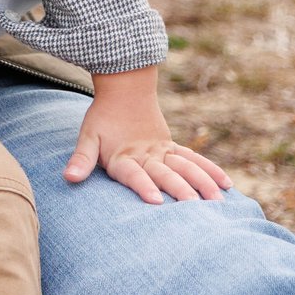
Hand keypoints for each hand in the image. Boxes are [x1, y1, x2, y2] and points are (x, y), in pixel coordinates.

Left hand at [64, 67, 229, 203]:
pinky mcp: (173, 146)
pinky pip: (194, 158)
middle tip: (194, 207)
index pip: (134, 175)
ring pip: (186, 166)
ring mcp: (163, 150)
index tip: (156, 201)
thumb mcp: (87, 137)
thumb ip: (81, 159)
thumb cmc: (103, 117)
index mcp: (124, 156)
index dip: (143, 186)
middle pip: (165, 173)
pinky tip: (226, 184)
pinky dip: (210, 169)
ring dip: (202, 182)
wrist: (124, 87)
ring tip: (217, 201)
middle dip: (180, 190)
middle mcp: (147, 155)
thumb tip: (68, 178)